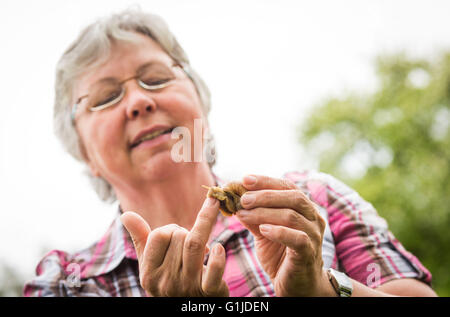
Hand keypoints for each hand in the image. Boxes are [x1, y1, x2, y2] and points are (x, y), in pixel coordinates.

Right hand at [120, 198, 228, 296]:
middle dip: (187, 231)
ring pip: (195, 244)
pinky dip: (218, 257)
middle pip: (179, 237)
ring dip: (204, 227)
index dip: (170, 229)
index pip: (158, 236)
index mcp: (150, 273)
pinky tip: (218, 248)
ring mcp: (188, 286)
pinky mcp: (210, 291)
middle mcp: (167, 281)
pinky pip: (214, 270)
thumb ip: (141, 239)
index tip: (176, 236)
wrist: (188, 310)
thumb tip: (126, 215)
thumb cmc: (170, 282)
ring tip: (207, 229)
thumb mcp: (152, 265)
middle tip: (191, 243)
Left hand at [236, 175, 328, 296]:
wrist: (296, 285)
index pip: (287, 186)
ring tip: (243, 214)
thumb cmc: (280, 255)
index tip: (244, 179)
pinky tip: (263, 229)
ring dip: (264, 213)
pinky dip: (279, 231)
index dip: (266, 181)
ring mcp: (314, 235)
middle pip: (293, 197)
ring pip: (292, 216)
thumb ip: (253, 215)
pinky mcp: (310, 253)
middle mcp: (313, 218)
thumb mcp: (263, 231)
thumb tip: (234, 200)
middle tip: (242, 199)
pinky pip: (298, 238)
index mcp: (303, 208)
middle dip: (265, 195)